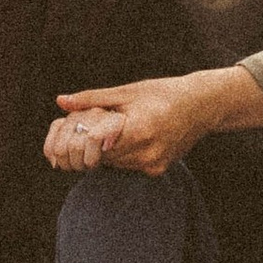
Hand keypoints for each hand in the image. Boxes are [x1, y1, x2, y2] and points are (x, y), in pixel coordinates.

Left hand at [50, 65, 262, 176]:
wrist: (201, 106)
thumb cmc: (162, 92)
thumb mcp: (127, 92)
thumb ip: (93, 99)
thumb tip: (61, 101)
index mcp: (137, 129)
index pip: (95, 142)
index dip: (83, 135)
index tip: (81, 125)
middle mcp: (146, 152)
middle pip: (101, 156)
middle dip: (91, 142)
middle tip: (96, 124)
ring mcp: (152, 164)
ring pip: (112, 163)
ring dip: (105, 150)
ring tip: (116, 128)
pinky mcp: (157, 170)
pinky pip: (127, 166)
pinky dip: (122, 154)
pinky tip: (131, 138)